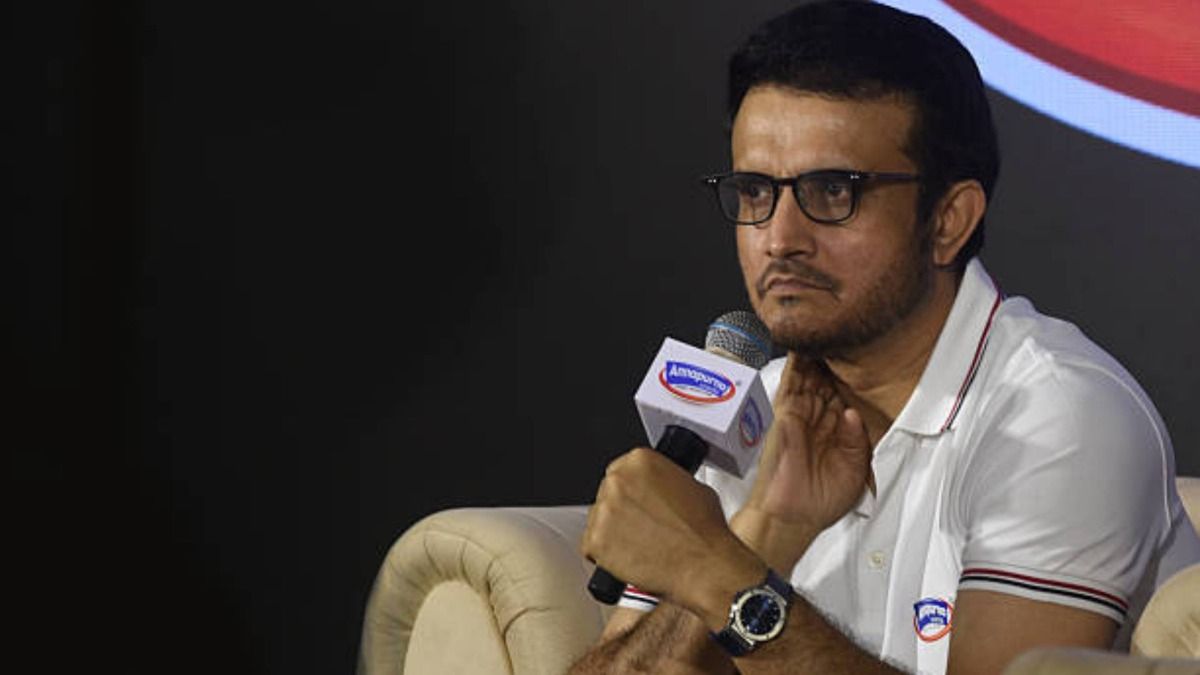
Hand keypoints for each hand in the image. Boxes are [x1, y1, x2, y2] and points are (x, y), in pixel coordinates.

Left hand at [581, 448, 764, 626]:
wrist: (705, 566)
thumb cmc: (704, 532)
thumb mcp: (692, 486)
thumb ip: (665, 479)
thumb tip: (657, 487)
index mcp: (640, 460)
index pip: (621, 468)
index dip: (631, 489)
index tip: (636, 500)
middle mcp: (618, 481)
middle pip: (607, 492)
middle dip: (621, 509)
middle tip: (641, 526)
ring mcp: (604, 510)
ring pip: (598, 518)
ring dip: (612, 531)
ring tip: (639, 545)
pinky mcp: (595, 540)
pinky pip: (591, 546)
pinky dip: (605, 555)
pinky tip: (629, 558)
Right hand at [732, 352, 872, 571]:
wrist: (791, 517)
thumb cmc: (819, 502)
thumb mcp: (853, 470)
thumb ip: (856, 440)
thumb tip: (851, 413)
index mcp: (833, 432)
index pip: (843, 395)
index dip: (851, 377)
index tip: (863, 356)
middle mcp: (816, 420)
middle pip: (826, 381)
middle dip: (834, 360)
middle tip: (843, 333)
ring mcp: (799, 416)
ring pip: (808, 377)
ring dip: (816, 356)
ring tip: (823, 329)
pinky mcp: (784, 416)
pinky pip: (789, 385)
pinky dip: (795, 365)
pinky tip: (801, 347)